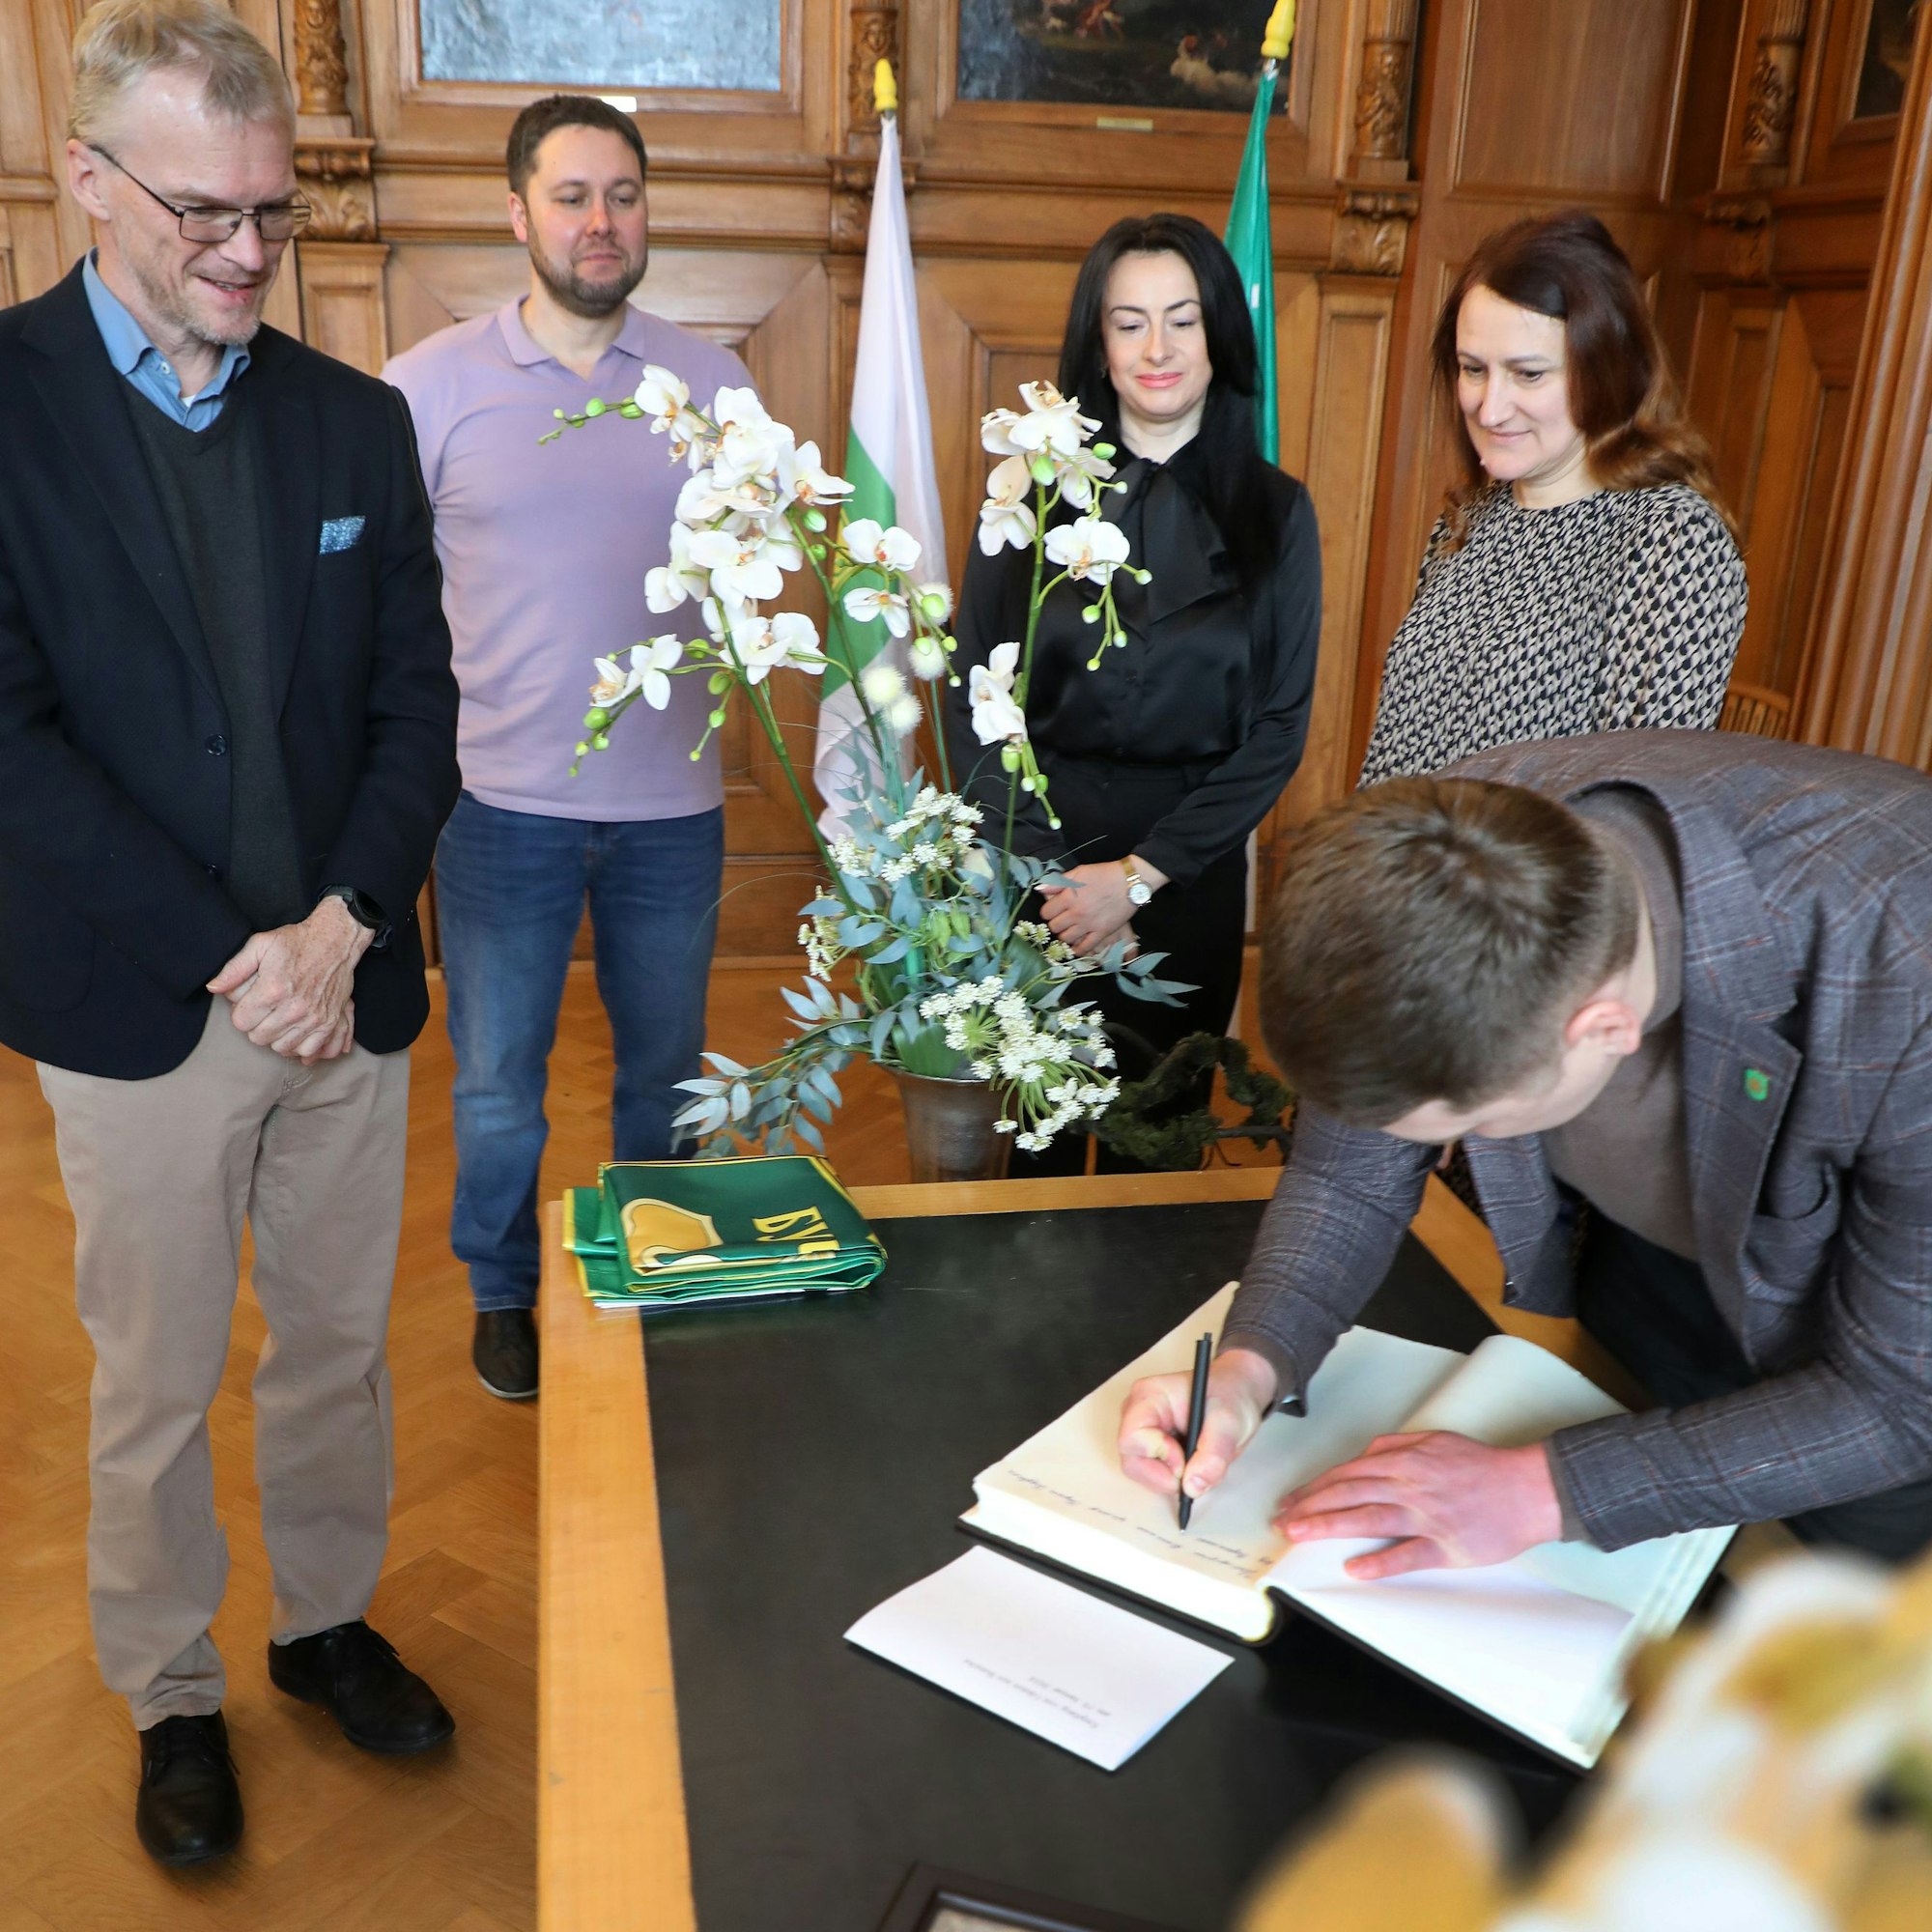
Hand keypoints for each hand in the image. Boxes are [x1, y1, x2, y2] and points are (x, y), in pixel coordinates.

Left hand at [208, 897, 371, 1059]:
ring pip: (281, 1047)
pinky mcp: (328, 1023)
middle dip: (257, 1025)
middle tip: (266, 1009)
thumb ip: (234, 969)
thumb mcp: (260, 945)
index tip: (250, 1003)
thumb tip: (214, 988)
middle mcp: (293, 1008)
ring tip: (281, 1018)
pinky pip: (306, 1050)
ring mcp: (313, 1018)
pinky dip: (299, 1044)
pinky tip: (295, 1030)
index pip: (241, 1022)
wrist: (336, 941)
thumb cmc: (297, 942)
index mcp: (272, 990)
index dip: (242, 1012)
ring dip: (277, 1036)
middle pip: (258, 1037)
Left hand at [1040, 855, 1166, 956]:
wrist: (1130, 881)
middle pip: (1054, 927)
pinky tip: (1076, 947)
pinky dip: (1077, 950)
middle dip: (1056, 923)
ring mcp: (1089, 925)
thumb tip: (1039, 889)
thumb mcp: (1078, 872)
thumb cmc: (1104, 874)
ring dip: (1065, 935)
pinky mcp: (1102, 933)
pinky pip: (1085, 947)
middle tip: (1062, 919)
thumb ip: (1057, 882)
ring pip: (1066, 939)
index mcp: (1068, 897)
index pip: (1046, 913)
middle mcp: (1076, 913)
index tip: (1054, 910)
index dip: (1048, 911)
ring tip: (1070, 930)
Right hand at [1117, 1347, 1278, 1506]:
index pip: (1132, 1438)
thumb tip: (1193, 1487)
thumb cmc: (1230, 1396)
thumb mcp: (1229, 1423)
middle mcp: (1137, 1411)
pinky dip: (1172, 1477)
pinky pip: (1150, 1473)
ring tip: (1197, 1461)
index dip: (1158, 1457)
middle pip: (1131, 1460)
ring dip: (1170, 1478)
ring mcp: (1141, 1429)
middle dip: (1163, 1475)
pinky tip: (1191, 1462)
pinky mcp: (1148, 1444)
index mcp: (1150, 1396)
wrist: (1237, 1394)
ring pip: (1139, 1471)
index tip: (1186, 1462)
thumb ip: (1213, 1455)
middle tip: (1193, 1471)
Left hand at [1273, 1433, 1561, 1579]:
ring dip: (1328, 1526)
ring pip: (1367, 1519)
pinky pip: (1406, 1554)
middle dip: (1309, 1508)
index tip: (1291, 1500)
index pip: (1346, 1474)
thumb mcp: (1434, 1440)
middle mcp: (1408, 1486)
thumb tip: (1363, 1455)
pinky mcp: (1445, 1546)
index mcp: (1404, 1461)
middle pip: (1347, 1495)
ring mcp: (1425, 1517)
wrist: (1527, 1489)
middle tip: (1282, 1522)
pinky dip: (1380, 1561)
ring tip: (1299, 1535)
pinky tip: (1355, 1568)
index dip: (1314, 1488)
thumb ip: (1394, 1446)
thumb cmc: (1481, 1466)